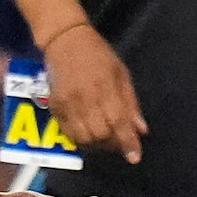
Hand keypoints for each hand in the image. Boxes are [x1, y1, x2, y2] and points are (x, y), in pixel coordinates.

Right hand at [44, 20, 147, 162]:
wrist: (65, 40)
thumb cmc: (98, 54)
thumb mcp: (121, 73)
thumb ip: (131, 103)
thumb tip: (141, 130)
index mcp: (105, 87)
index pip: (118, 121)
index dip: (128, 142)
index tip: (135, 157)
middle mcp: (85, 97)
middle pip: (101, 134)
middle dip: (113, 143)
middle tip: (120, 141)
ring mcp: (67, 103)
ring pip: (84, 137)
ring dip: (97, 144)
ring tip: (104, 138)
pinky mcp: (54, 106)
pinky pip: (68, 133)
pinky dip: (80, 138)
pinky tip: (88, 132)